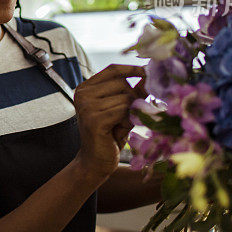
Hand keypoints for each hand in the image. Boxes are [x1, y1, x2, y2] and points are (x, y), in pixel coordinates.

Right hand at [72, 64, 146, 182]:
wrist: (96, 161)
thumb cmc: (109, 135)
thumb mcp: (120, 109)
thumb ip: (130, 92)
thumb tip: (149, 75)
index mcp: (86, 88)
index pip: (113, 69)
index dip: (132, 69)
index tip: (149, 72)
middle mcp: (83, 94)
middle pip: (122, 83)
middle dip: (135, 97)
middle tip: (134, 114)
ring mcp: (86, 106)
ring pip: (125, 98)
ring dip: (132, 112)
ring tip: (123, 125)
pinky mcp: (94, 119)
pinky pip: (123, 111)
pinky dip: (129, 121)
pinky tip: (122, 130)